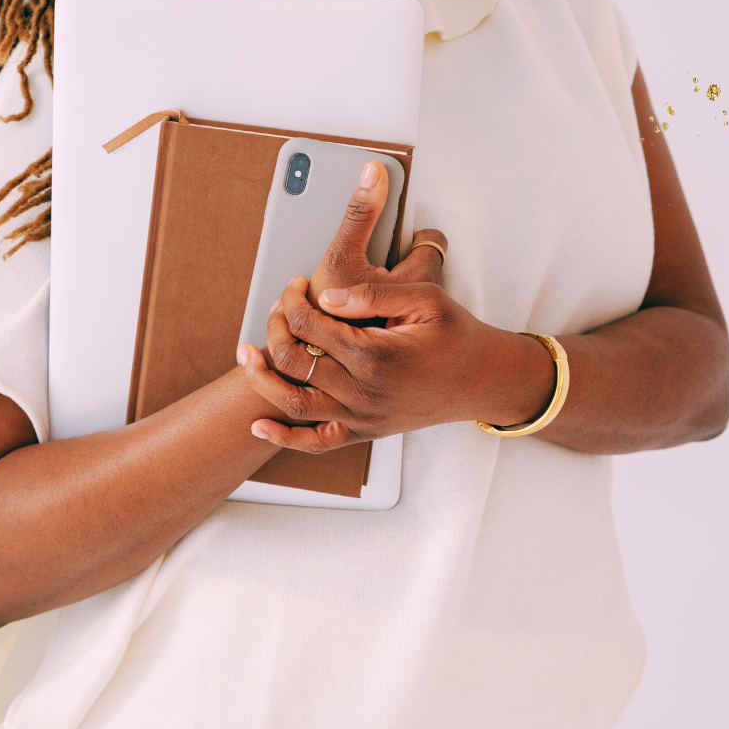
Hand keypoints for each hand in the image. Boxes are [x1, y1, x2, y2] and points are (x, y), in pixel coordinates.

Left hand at [234, 162, 553, 451]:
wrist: (482, 380)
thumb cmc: (456, 335)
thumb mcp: (426, 300)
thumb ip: (374, 294)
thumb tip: (325, 298)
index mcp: (375, 355)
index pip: (309, 324)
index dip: (292, 299)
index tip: (296, 284)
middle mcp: (363, 391)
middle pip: (294, 359)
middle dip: (276, 327)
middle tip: (279, 307)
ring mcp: (360, 417)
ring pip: (293, 403)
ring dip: (261, 379)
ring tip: (246, 354)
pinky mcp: (362, 433)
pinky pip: (314, 444)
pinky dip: (282, 437)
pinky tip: (258, 425)